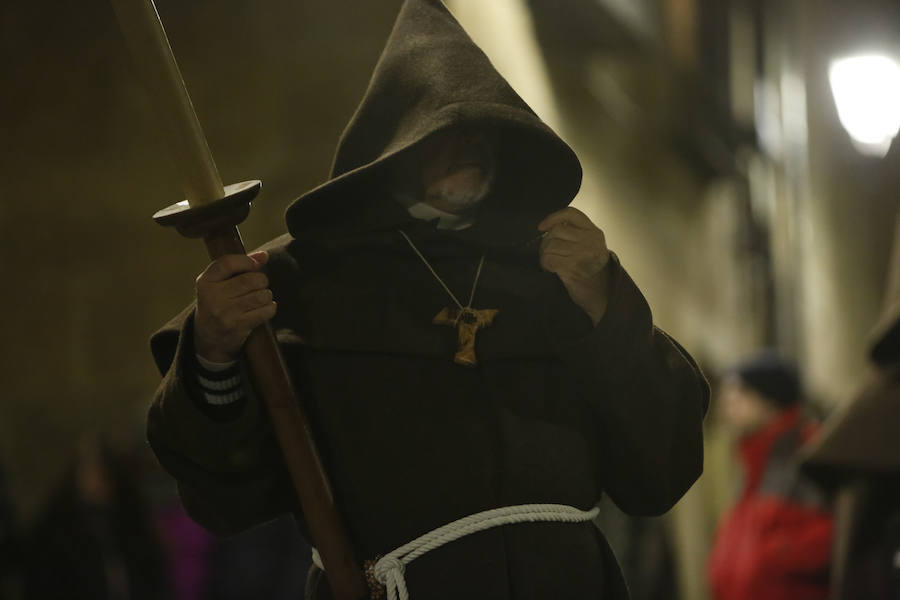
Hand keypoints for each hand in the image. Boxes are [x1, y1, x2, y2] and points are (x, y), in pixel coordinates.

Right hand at [193, 251, 275, 362]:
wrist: (208, 339)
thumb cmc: (218, 304)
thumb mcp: (219, 283)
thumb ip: (239, 266)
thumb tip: (264, 256)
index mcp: (205, 281)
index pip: (228, 262)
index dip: (247, 261)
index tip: (255, 265)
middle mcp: (213, 296)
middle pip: (250, 279)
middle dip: (261, 280)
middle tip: (260, 285)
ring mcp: (225, 313)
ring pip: (261, 295)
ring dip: (266, 295)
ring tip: (261, 298)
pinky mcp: (238, 326)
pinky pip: (265, 311)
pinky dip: (270, 308)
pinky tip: (264, 308)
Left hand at [537, 207, 611, 325]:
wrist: (602, 295)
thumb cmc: (592, 271)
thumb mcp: (590, 246)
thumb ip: (576, 234)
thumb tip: (550, 227)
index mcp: (594, 232)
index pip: (570, 214)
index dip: (553, 218)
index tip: (542, 227)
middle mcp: (590, 241)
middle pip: (556, 231)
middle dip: (546, 242)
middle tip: (547, 252)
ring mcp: (582, 253)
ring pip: (550, 245)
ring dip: (544, 254)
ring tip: (549, 261)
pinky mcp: (572, 267)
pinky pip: (549, 259)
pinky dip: (545, 264)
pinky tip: (549, 268)